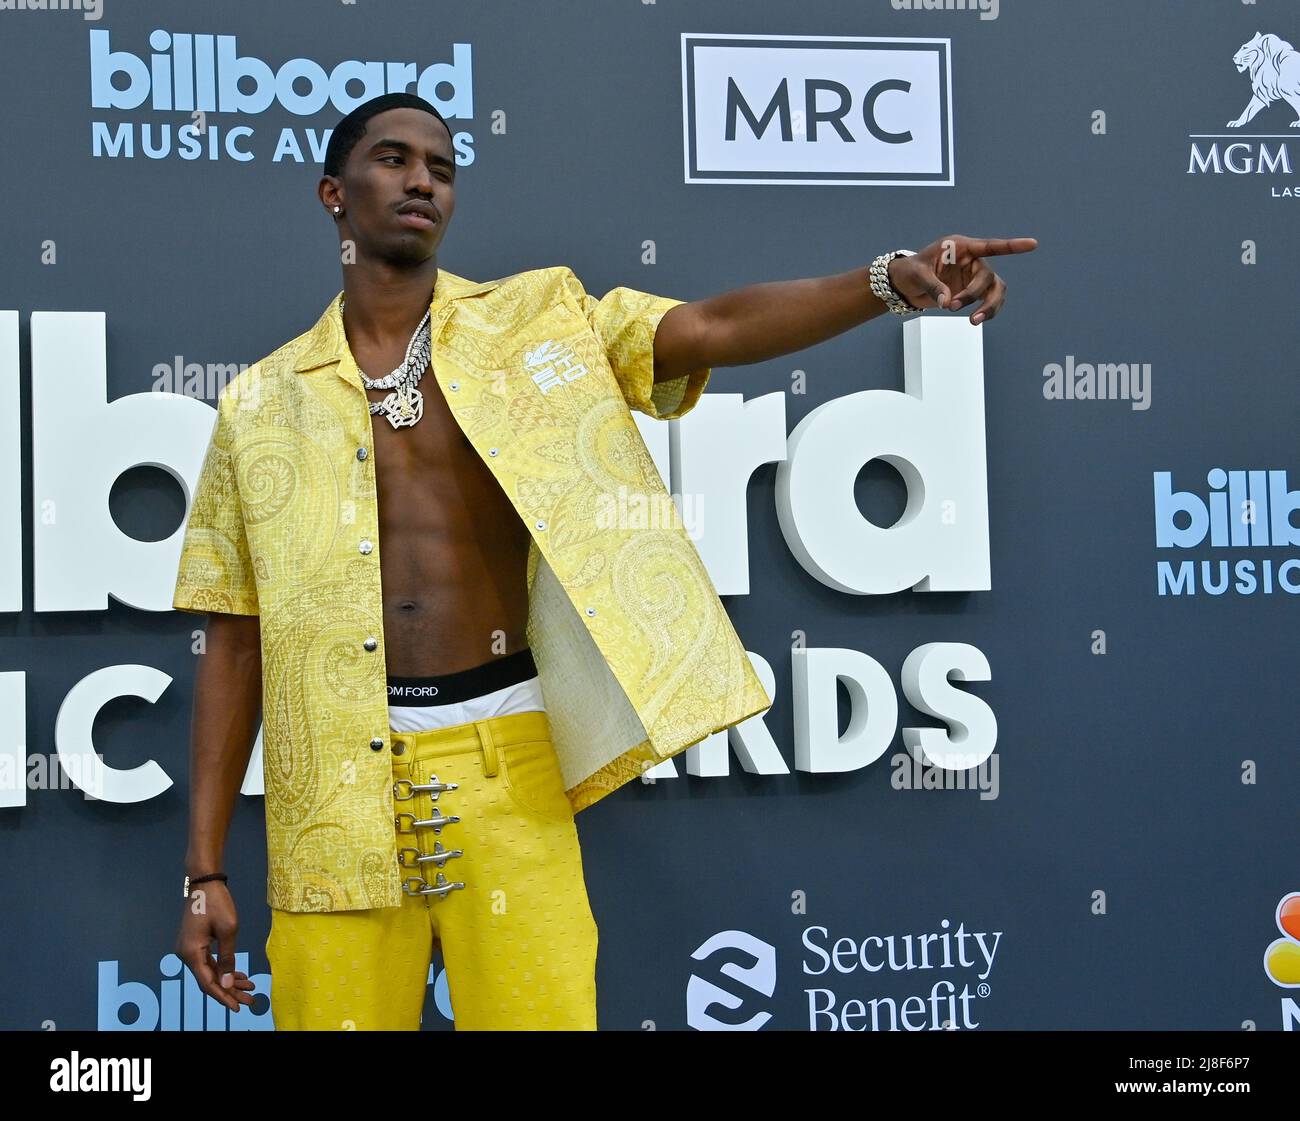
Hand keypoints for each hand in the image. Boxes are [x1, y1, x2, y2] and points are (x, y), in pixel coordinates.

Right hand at [175, 881, 256, 1012]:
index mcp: (191, 953)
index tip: (238, 1007)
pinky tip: (238, 975)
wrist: (205, 883)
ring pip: (209, 972)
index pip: (207, 983)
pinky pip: (208, 962)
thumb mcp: (228, 930)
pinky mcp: (194, 944)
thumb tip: (226, 983)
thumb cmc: (217, 903)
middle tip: (250, 1000)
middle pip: (208, 979)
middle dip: (229, 991)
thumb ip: (228, 958)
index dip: (223, 997)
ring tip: (249, 988)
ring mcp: (188, 950)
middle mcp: (185, 955)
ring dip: (228, 980)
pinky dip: (223, 969)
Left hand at [887, 235, 1037, 324]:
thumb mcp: (917, 275)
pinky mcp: (972, 292)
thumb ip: (933, 287)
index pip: (990, 246)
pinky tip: (975, 320)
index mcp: (960, 247)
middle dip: (974, 295)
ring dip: (988, 307)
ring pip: (994, 291)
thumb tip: (947, 302)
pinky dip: (986, 312)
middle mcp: (971, 260)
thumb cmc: (910, 271)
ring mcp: (973, 277)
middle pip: (987, 277)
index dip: (1011, 246)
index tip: (1033, 244)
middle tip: (951, 307)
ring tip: (972, 322)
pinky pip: (989, 301)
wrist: (904, 284)